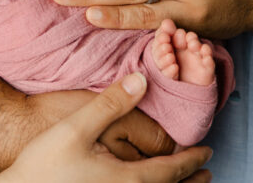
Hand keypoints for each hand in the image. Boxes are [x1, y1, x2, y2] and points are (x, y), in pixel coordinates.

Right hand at [0, 74, 211, 182]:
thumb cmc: (44, 163)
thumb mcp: (77, 126)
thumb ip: (112, 103)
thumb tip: (143, 81)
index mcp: (127, 180)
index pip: (170, 170)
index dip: (191, 160)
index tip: (207, 151)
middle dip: (189, 179)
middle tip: (207, 170)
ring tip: (185, 182)